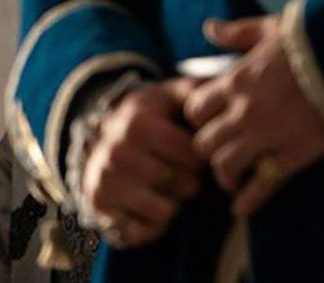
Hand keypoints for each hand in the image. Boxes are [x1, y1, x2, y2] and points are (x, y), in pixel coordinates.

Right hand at [83, 77, 205, 247]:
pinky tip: (145, 205)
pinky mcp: (98, 206)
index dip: (201, 159)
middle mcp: (117, 152)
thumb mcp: (168, 98)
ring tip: (162, 188)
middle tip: (178, 173)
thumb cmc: (147, 120)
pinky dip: (150, 224)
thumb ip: (197, 93)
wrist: (98, 141)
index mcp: (137, 123)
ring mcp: (106, 180)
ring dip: (172, 204)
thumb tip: (225, 90)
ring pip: (167, 211)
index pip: (195, 156)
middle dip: (190, 182)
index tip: (193, 153)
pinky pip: (143, 231)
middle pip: (186, 186)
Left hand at [184, 16, 323, 215]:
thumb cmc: (312, 39)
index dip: (197, 118)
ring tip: (229, 180)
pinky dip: (248, 201)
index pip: (194, 108)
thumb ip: (236, 33)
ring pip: (224, 165)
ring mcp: (267, 135)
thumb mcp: (269, 28)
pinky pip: (262, 185)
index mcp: (234, 81)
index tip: (206, 123)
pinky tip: (240, 210)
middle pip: (203, 141)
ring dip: (224, 175)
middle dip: (206, 149)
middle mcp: (243, 111)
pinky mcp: (295, 155)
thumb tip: (210, 28)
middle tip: (216, 153)